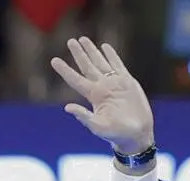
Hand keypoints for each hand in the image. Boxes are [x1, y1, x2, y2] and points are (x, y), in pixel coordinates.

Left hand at [51, 38, 153, 154]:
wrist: (135, 134)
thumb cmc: (115, 134)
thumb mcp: (98, 127)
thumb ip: (84, 116)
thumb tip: (67, 108)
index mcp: (93, 96)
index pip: (75, 80)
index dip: (65, 70)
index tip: (54, 60)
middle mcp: (101, 87)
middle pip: (87, 66)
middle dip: (79, 54)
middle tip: (70, 41)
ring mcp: (114, 83)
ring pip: (100, 62)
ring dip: (92, 51)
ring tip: (83, 39)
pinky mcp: (127, 82)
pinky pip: (117, 65)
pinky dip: (111, 55)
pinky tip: (105, 46)